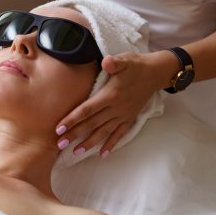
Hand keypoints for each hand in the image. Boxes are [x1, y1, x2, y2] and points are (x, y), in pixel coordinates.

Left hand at [55, 52, 170, 157]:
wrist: (156, 73)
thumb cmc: (136, 65)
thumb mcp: (125, 60)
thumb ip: (114, 63)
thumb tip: (106, 62)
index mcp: (110, 95)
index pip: (87, 110)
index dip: (72, 119)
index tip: (59, 129)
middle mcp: (116, 108)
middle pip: (92, 124)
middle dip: (75, 135)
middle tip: (60, 144)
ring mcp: (123, 115)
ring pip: (103, 132)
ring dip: (89, 143)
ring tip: (75, 152)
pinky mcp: (130, 118)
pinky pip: (119, 134)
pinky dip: (111, 144)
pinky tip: (103, 154)